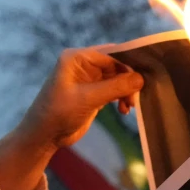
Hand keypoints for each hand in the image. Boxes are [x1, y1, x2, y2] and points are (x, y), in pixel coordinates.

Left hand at [0, 49, 142, 189]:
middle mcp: (83, 64)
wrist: (44, 136)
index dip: (129, 63)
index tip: (145, 74)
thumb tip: (141, 79)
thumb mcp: (88, 99)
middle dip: (129, 79)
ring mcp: (89, 79)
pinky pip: (114, 90)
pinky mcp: (93, 93)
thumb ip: (115, 87)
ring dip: (126, 91)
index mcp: (77, 58)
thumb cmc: (59, 113)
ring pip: (117, 79)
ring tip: (129, 107)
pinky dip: (122, 98)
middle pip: (116, 65)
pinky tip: (124, 110)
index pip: (111, 54)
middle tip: (137, 95)